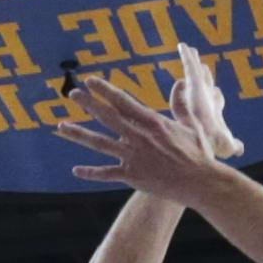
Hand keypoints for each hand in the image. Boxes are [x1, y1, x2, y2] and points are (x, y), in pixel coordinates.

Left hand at [54, 56, 240, 197]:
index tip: (91, 81)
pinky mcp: (132, 175)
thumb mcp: (192, 124)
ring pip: (100, 143)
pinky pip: (106, 173)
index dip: (105, 90)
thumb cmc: (200, 153)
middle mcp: (139, 136)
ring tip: (62, 127)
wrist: (200, 182)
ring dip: (79, 134)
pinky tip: (75, 170)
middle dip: (89, 104)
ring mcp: (133, 156)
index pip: (124, 101)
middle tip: (72, 94)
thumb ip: (181, 105)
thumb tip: (182, 82)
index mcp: (153, 122)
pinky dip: (90, 173)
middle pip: (108, 117)